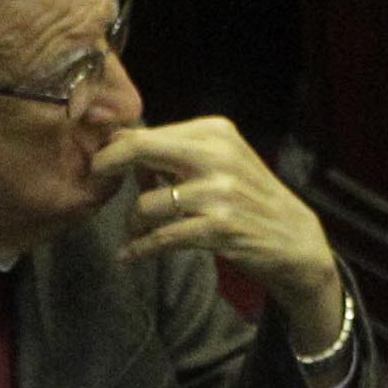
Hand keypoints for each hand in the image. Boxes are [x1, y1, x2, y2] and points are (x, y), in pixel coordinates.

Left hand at [100, 117, 345, 337]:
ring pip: (146, 205)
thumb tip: (120, 146)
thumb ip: (175, 153)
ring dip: (133, 223)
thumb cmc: (247, 199)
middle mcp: (216, 155)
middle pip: (140, 150)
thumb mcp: (219, 161)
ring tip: (135, 231)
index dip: (114, 148)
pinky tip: (130, 255)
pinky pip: (162, 239)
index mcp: (214, 131)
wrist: (293, 237)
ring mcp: (219, 192)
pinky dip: (140, 249)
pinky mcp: (219, 228)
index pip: (148, 132)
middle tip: (95, 181)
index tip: (98, 165)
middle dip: (108, 166)